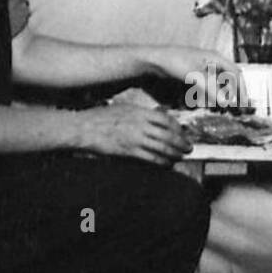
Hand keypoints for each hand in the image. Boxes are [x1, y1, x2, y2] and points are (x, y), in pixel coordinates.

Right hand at [76, 104, 192, 165]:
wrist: (83, 127)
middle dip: (181, 142)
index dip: (177, 128)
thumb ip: (139, 113)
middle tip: (188, 147)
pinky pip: (150, 158)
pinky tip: (166, 164)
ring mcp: (135, 138)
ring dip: (174, 153)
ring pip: (162, 147)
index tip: (182, 132)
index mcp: (139, 112)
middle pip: (168, 134)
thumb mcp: (122, 108)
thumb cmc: (99, 117)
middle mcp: (140, 124)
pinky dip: (161, 162)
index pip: (166, 119)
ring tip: (180, 157)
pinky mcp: (129, 151)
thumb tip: (154, 118)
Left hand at [146, 46, 250, 110]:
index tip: (243, 105)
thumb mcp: (195, 75)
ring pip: (217, 88)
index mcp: (215, 58)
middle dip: (230, 96)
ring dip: (218, 99)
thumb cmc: (173, 61)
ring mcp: (202, 72)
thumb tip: (228, 103)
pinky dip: (207, 98)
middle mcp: (211, 64)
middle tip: (233, 111)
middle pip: (228, 82)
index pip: (236, 74)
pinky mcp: (193, 80)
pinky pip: (206, 90)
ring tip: (217, 110)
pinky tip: (204, 105)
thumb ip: (213, 89)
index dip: (241, 89)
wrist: (152, 61)